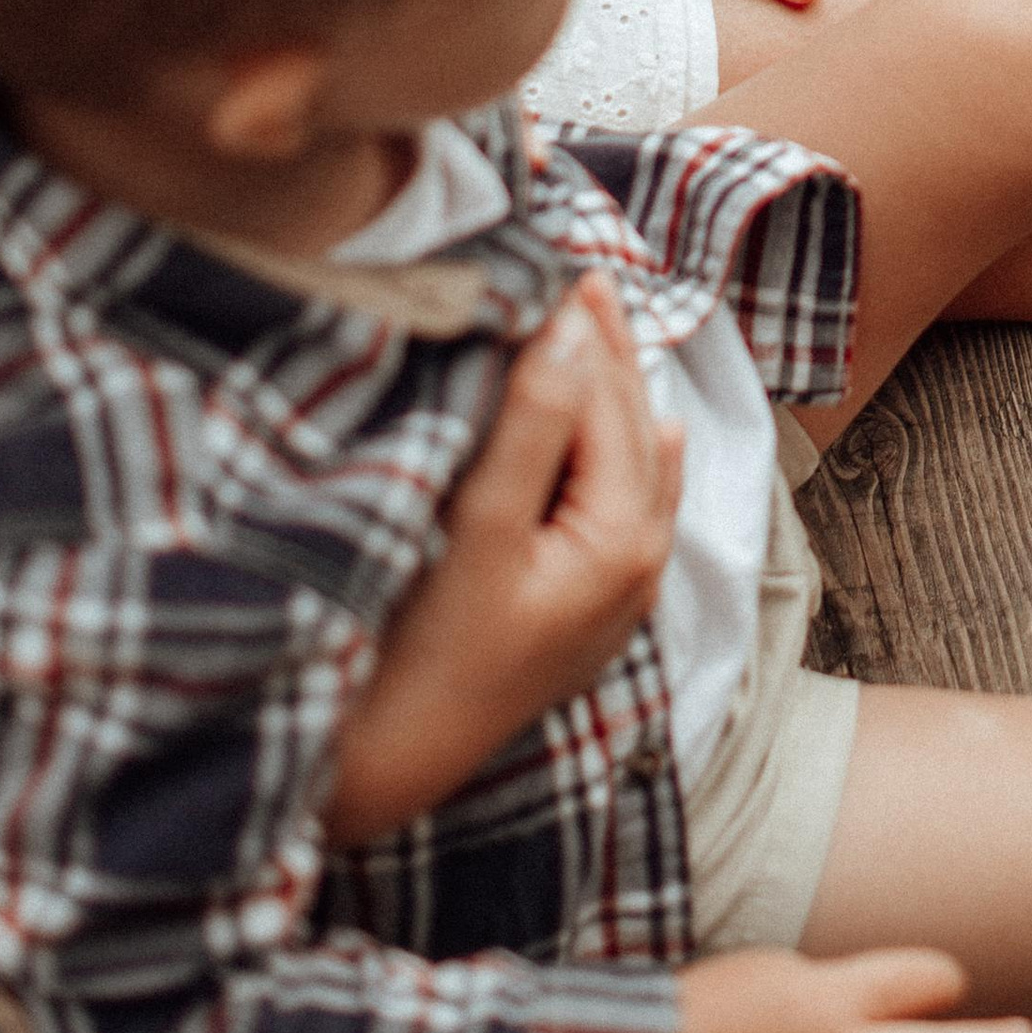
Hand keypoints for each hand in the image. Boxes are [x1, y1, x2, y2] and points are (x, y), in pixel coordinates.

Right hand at [323, 274, 681, 847]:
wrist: (387, 772)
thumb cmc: (422, 657)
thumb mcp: (478, 531)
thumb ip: (532, 425)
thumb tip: (570, 326)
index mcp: (623, 538)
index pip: (605, 401)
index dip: (580, 328)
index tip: (561, 260)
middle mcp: (638, 563)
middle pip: (629, 424)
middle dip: (607, 349)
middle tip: (583, 270)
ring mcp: (616, 591)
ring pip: (632, 459)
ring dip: (612, 390)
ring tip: (596, 320)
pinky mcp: (584, 608)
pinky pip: (626, 503)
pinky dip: (619, 448)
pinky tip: (644, 428)